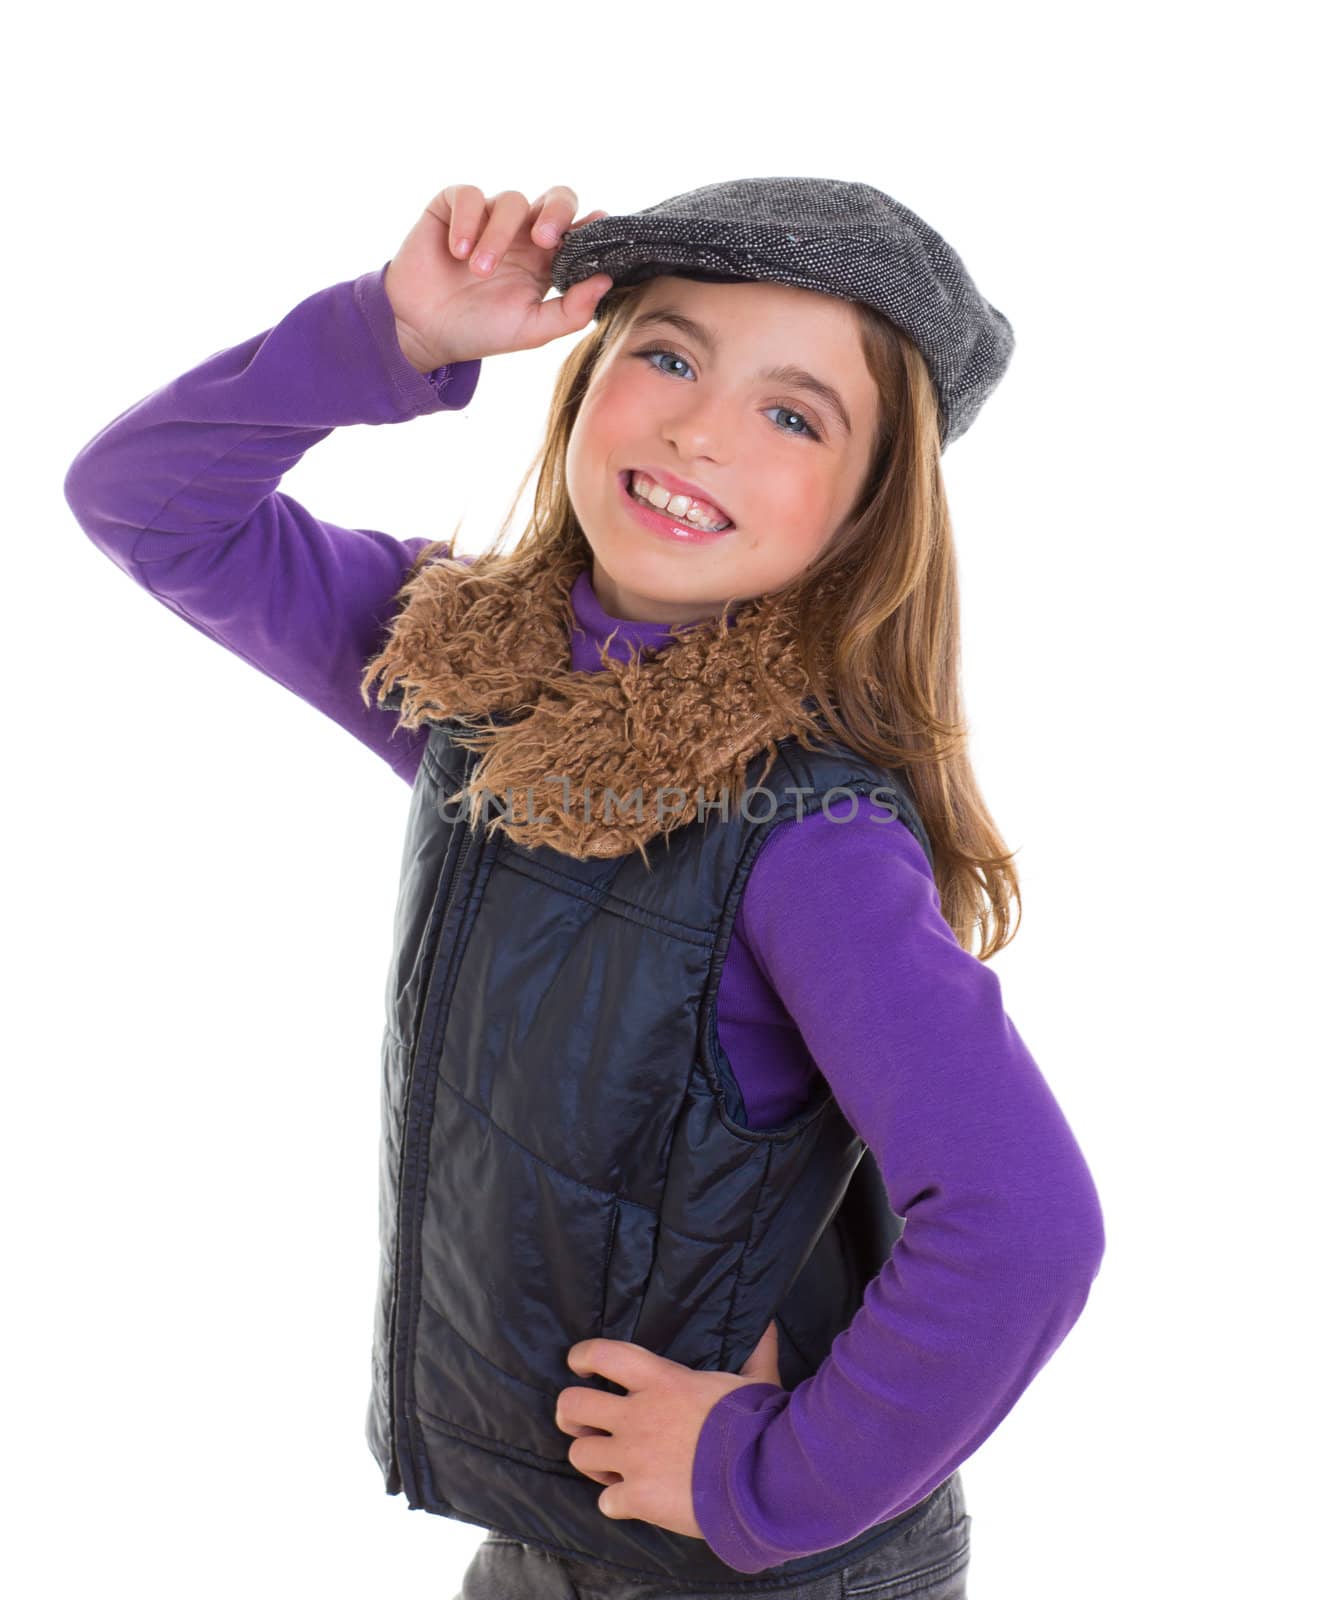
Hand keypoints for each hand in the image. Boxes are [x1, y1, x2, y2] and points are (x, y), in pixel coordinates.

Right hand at [383, 183, 613, 372]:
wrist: (423, 332)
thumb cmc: (479, 331)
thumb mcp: (531, 330)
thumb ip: (571, 312)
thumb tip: (606, 280)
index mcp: (546, 260)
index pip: (578, 230)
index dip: (590, 228)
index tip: (595, 232)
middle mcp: (523, 234)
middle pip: (556, 198)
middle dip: (556, 212)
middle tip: (543, 240)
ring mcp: (489, 218)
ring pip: (510, 201)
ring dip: (497, 236)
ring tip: (479, 271)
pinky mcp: (453, 208)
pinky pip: (468, 195)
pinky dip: (467, 221)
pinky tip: (458, 251)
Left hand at [554, 1319, 782, 1539]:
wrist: (762, 1480)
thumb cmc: (760, 1424)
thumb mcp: (756, 1381)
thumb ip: (756, 1353)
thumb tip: (769, 1324)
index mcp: (661, 1380)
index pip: (603, 1354)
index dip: (582, 1356)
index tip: (578, 1363)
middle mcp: (637, 1415)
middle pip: (572, 1404)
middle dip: (571, 1413)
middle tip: (583, 1422)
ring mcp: (633, 1458)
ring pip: (579, 1454)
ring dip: (593, 1459)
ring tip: (609, 1464)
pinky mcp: (637, 1498)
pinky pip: (606, 1502)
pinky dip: (616, 1503)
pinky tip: (632, 1502)